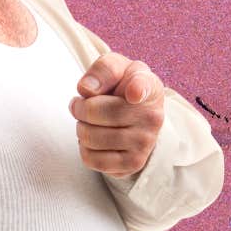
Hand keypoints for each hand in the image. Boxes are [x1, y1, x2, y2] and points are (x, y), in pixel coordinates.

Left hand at [69, 52, 164, 178]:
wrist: (140, 113)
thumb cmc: (124, 86)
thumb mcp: (117, 67)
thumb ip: (103, 69)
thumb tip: (87, 89)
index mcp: (149, 87)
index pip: (142, 87)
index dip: (136, 89)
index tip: (133, 92)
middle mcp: (152, 117)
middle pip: (94, 113)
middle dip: (79, 108)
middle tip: (82, 105)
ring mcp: (145, 143)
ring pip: (90, 138)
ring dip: (81, 129)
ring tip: (91, 123)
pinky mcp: (134, 163)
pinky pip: (92, 160)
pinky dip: (84, 149)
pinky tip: (95, 140)